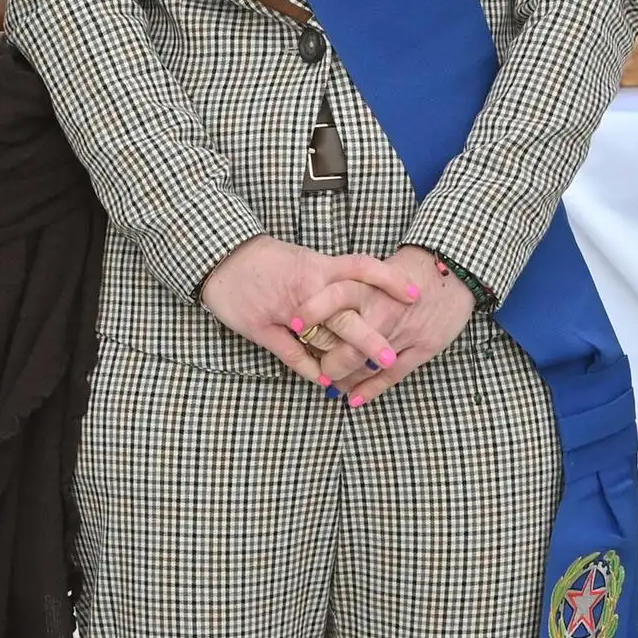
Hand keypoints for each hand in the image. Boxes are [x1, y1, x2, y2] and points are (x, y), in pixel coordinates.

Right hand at [201, 237, 421, 388]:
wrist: (222, 256)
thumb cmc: (267, 259)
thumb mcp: (304, 260)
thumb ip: (333, 278)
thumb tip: (366, 294)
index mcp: (318, 266)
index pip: (361, 267)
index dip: (389, 280)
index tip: (414, 294)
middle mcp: (305, 288)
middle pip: (344, 314)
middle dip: (369, 337)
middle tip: (390, 357)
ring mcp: (283, 310)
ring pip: (318, 339)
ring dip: (341, 360)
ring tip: (362, 376)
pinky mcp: (262, 327)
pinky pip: (290, 354)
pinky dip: (309, 369)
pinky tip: (325, 381)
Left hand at [290, 245, 476, 408]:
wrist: (454, 271)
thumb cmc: (409, 270)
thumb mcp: (376, 270)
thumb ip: (351, 286)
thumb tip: (316, 306)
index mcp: (372, 284)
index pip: (335, 297)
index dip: (312, 311)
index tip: (295, 325)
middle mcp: (386, 309)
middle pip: (348, 340)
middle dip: (328, 358)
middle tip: (317, 365)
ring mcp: (405, 331)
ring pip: (366, 363)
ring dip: (346, 377)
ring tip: (332, 383)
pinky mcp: (424, 347)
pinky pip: (393, 376)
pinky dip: (372, 389)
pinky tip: (356, 398)